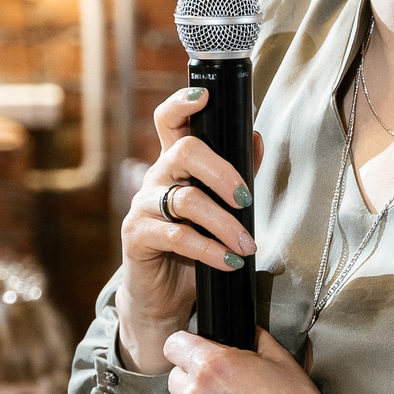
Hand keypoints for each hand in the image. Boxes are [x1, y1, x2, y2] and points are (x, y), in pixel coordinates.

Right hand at [115, 88, 262, 369]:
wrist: (165, 297)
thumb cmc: (193, 248)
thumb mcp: (219, 210)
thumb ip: (237, 175)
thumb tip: (256, 138)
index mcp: (175, 164)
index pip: (170, 122)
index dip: (182, 103)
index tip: (204, 96)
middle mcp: (156, 178)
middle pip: (184, 151)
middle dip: (223, 172)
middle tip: (247, 200)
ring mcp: (144, 207)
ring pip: (187, 200)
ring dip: (225, 224)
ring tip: (247, 246)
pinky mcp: (137, 237)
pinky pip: (177, 236)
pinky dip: (209, 250)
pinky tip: (229, 262)